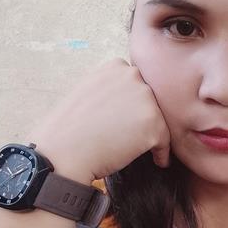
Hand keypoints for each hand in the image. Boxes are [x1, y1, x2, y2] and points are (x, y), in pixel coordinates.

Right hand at [25, 57, 171, 182]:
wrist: (62, 153)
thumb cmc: (68, 129)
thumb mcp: (87, 91)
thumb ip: (110, 89)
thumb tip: (127, 100)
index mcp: (115, 67)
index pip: (136, 84)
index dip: (133, 103)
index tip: (128, 118)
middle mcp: (133, 77)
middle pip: (150, 100)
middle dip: (144, 116)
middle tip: (133, 135)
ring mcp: (145, 99)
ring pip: (159, 119)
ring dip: (153, 133)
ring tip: (140, 147)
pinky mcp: (153, 124)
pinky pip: (165, 141)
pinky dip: (162, 152)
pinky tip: (157, 160)